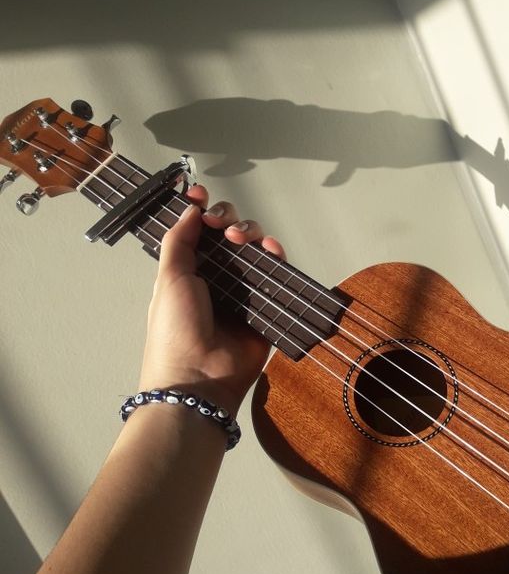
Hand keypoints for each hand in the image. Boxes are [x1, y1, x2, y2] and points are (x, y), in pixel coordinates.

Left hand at [138, 185, 284, 415]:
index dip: (201, 210)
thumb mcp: (168, 280)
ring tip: (242, 241)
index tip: (201, 195)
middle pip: (228, 236)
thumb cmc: (175, 329)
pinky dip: (276, 256)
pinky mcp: (266, 307)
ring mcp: (243, 292)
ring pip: (254, 250)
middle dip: (227, 221)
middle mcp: (216, 278)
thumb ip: (179, 242)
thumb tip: (190, 209)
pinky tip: (271, 249)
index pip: (198, 232)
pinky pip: (276, 275)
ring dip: (250, 235)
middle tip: (223, 229)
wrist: (199, 377)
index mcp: (187, 272)